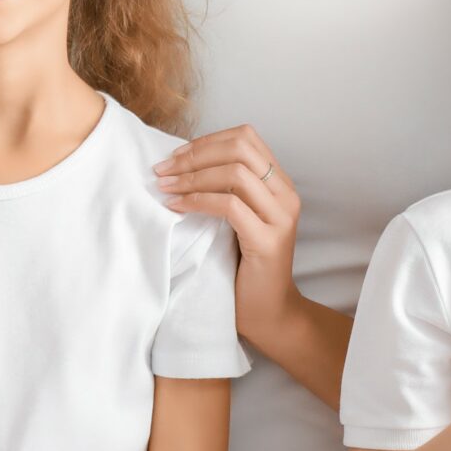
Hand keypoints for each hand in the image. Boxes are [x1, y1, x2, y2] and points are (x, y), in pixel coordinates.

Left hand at [155, 124, 302, 342]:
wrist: (269, 312)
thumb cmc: (246, 265)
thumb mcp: (240, 217)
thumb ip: (227, 188)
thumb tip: (182, 161)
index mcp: (280, 183)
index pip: (245, 137)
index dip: (207, 141)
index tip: (176, 156)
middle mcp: (286, 194)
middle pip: (240, 148)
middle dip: (196, 154)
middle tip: (163, 169)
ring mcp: (281, 216)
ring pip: (234, 173)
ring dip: (192, 177)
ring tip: (165, 187)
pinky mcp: (268, 240)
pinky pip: (229, 206)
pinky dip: (197, 201)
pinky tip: (177, 207)